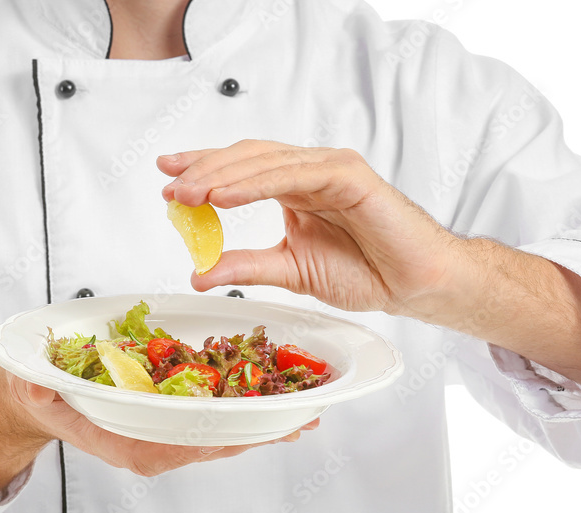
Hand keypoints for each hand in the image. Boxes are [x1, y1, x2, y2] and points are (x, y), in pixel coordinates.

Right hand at [0, 362, 317, 512]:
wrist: (38, 397)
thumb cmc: (40, 392)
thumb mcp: (32, 387)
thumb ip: (35, 388)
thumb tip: (35, 387)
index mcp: (128, 445)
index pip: (185, 444)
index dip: (226, 435)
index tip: (262, 429)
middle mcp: (153, 447)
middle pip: (216, 441)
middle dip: (261, 432)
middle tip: (305, 418)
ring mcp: (164, 437)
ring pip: (221, 433)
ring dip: (262, 423)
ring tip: (302, 410)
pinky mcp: (170, 422)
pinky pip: (213, 419)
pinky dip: (245, 409)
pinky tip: (271, 398)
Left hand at [158, 140, 459, 316]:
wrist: (413, 284)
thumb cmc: (366, 272)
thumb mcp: (289, 271)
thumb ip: (245, 267)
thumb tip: (199, 272)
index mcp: (294, 189)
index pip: (240, 171)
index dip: (202, 171)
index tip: (167, 181)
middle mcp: (308, 172)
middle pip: (246, 159)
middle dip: (203, 170)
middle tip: (170, 186)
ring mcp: (329, 169)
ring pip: (265, 162)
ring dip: (222, 176)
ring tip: (188, 192)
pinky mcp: (349, 175)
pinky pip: (295, 174)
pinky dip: (257, 183)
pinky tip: (226, 195)